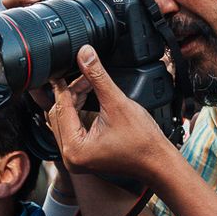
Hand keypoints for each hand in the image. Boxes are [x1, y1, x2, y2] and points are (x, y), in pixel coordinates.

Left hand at [44, 46, 177, 183]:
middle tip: (87, 77)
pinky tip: (90, 99)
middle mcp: (70, 156)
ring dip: (75, 100)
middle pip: (59, 114)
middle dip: (72, 93)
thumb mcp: (117, 103)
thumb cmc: (142, 142)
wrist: (157, 161)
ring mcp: (76, 156)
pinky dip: (80, 111)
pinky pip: (73, 127)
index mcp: (74, 148)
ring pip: (65, 119)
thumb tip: (85, 54)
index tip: (68, 68)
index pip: (61, 108)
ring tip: (90, 85)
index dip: (66, 85)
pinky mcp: (83, 153)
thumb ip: (97, 76)